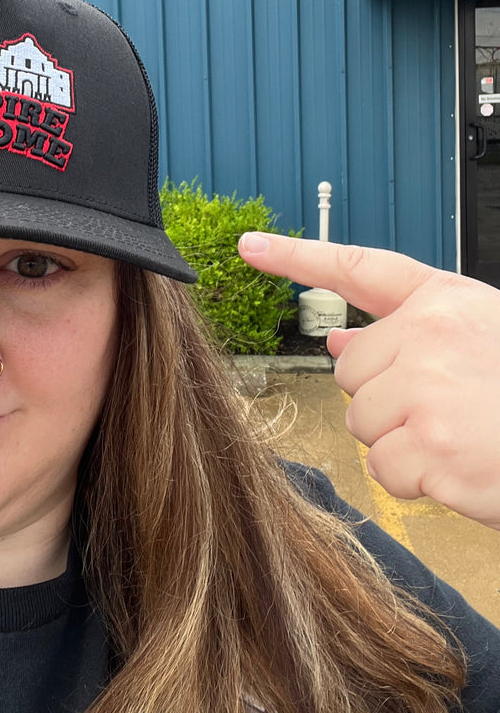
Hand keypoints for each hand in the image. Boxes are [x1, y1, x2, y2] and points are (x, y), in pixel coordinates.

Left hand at [237, 231, 499, 529]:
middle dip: (383, 400)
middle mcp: (431, 336)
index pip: (357, 268)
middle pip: (348, 374)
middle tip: (445, 409)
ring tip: (460, 435)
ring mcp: (429, 390)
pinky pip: (385, 469)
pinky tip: (462, 467)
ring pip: (361, 423)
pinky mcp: (431, 446)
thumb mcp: (478, 341)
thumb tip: (336, 342)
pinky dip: (417, 481)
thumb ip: (408, 338)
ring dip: (401, 442)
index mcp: (445, 304)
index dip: (297, 256)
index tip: (251, 246)